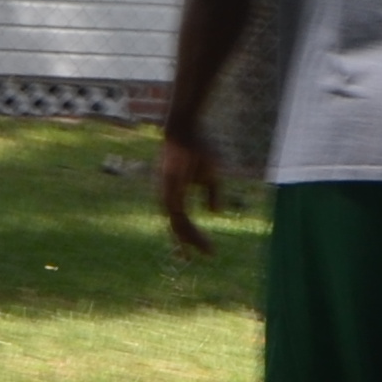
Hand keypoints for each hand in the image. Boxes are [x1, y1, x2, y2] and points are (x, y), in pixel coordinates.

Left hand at [155, 126, 227, 256]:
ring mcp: (167, 194)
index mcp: (175, 192)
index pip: (182, 220)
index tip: (208, 248)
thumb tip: (214, 213)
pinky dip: (188, 230)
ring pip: (177, 225)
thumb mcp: (211, 173)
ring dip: (192, 240)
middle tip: (210, 254)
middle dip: (192, 243)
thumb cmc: (199, 146)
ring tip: (209, 250)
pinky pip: (178, 217)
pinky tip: (198, 238)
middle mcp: (167, 196)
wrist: (186, 127)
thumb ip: (211, 193)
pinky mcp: (170, 191)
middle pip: (178, 227)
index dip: (194, 235)